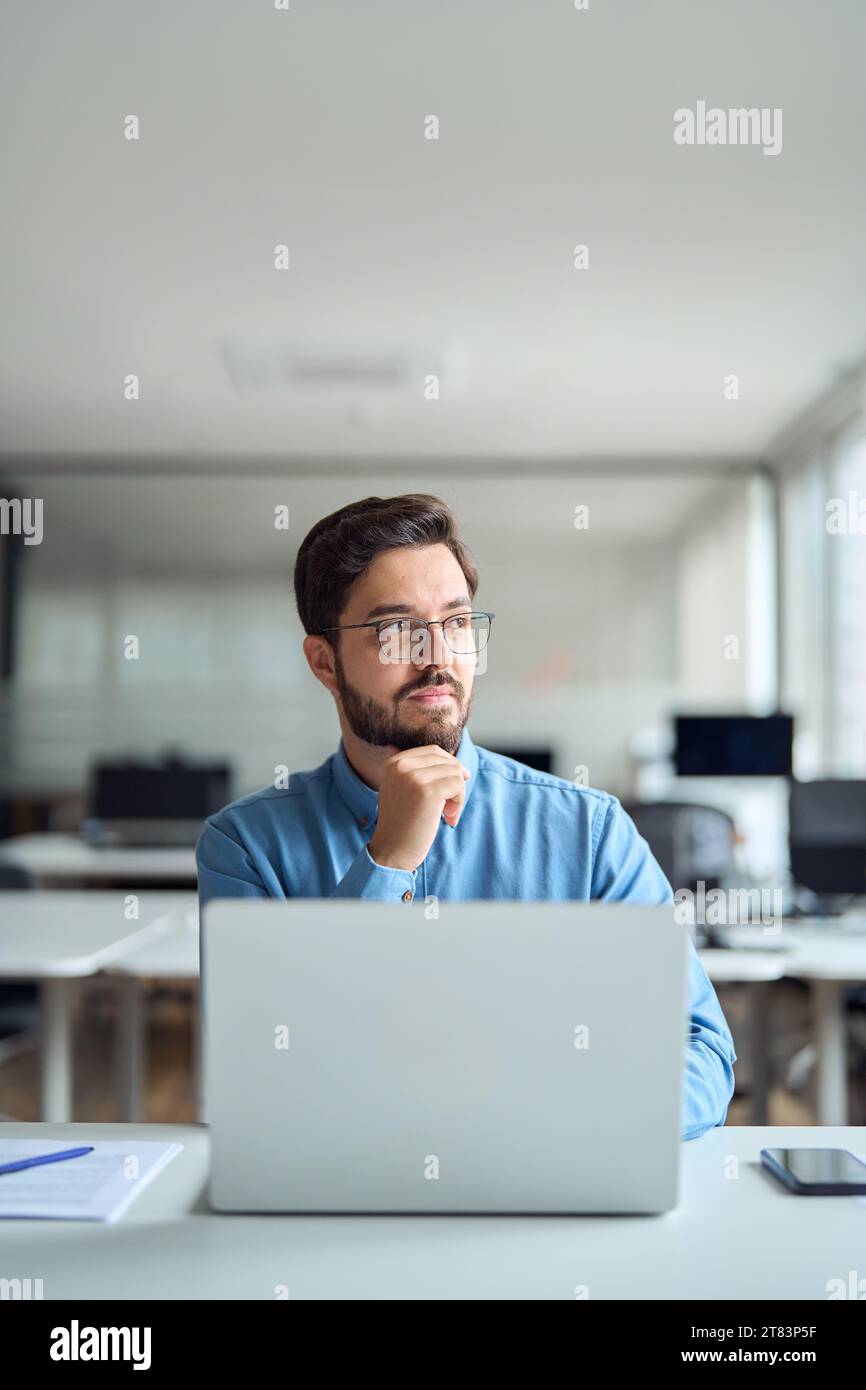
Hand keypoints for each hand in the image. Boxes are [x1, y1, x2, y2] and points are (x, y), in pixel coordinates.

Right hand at [367, 744, 470, 870]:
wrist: (392, 851)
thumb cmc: (403, 824)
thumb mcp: (403, 790)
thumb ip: (420, 772)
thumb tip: (457, 763)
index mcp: (394, 763)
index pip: (434, 752)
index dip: (449, 768)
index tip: (450, 789)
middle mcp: (401, 765)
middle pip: (446, 761)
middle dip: (454, 781)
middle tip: (448, 806)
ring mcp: (414, 777)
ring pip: (455, 772)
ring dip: (457, 795)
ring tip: (446, 814)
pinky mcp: (428, 791)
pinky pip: (458, 785)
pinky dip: (458, 803)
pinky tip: (448, 818)